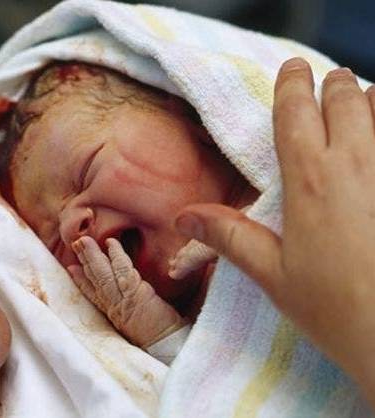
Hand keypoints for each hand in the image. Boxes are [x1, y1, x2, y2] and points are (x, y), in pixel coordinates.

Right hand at [68, 236, 185, 347]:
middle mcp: (112, 305)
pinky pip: (122, 269)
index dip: (80, 280)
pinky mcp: (134, 293)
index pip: (91, 293)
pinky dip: (115, 255)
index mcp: (111, 313)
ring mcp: (122, 299)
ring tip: (84, 241)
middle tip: (76, 243)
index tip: (70, 268)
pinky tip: (111, 243)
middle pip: (94, 279)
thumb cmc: (156, 336)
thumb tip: (124, 296)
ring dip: (93, 255)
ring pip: (102, 273)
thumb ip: (123, 310)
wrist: (167, 345)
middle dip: (84, 260)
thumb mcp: (132, 326)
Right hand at [173, 58, 374, 404]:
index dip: (292, 86)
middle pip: (346, 99)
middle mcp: (357, 164)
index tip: (292, 69)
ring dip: (368, 100)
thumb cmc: (337, 310)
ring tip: (361, 104)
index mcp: (311, 182)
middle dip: (335, 85)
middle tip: (328, 83)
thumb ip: (230, 237)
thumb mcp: (273, 275)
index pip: (297, 114)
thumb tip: (185, 217)